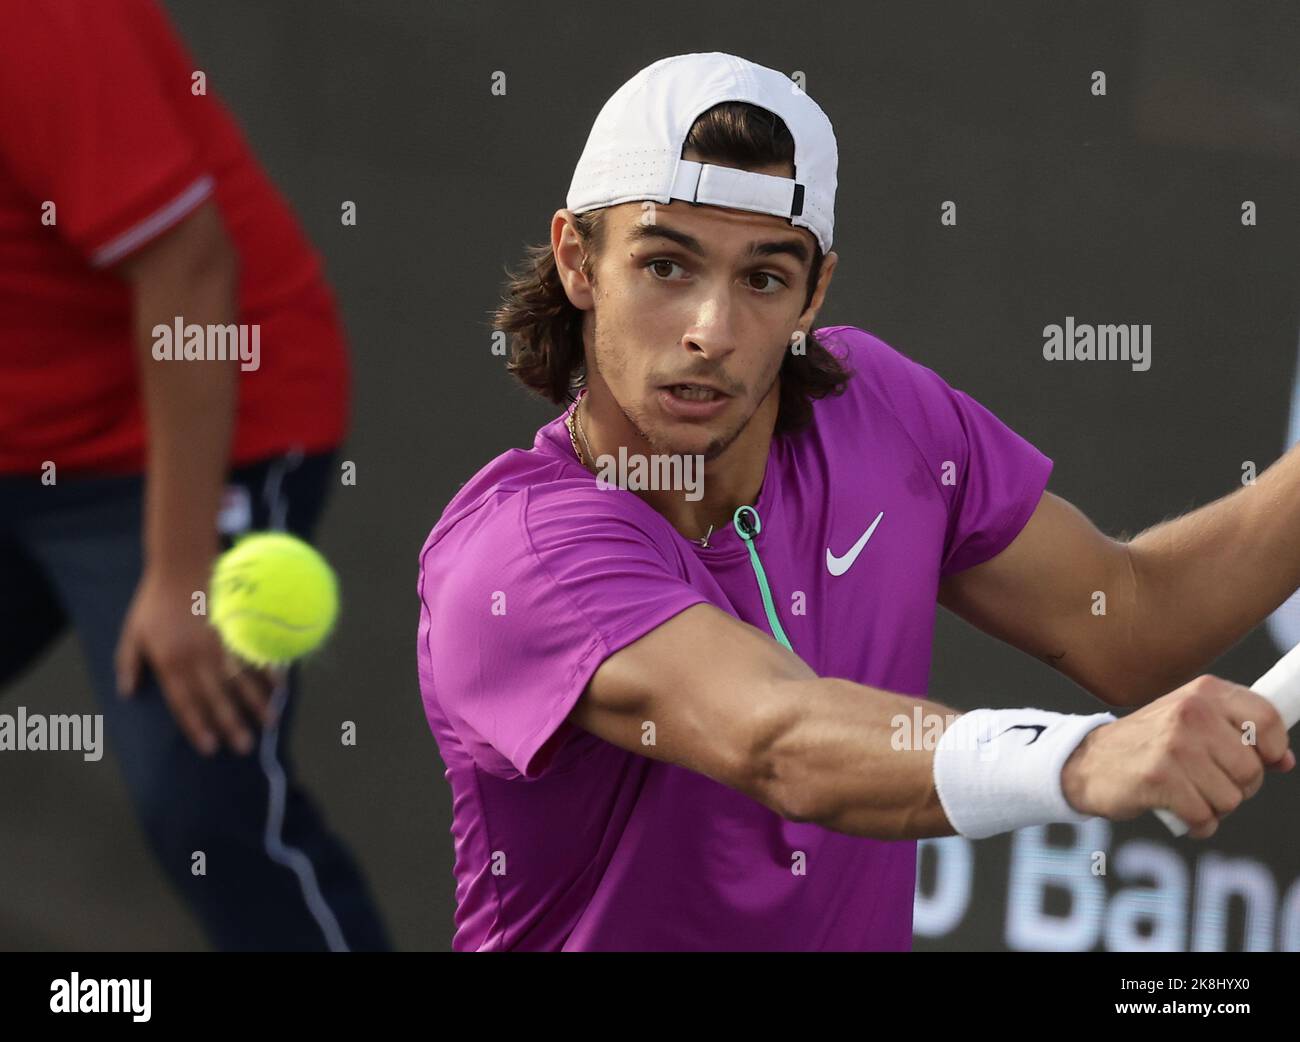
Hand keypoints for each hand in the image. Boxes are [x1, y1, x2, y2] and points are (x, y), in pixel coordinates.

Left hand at [115, 566, 276, 755]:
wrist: (179, 566)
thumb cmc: (153, 601)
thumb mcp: (132, 633)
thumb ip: (129, 664)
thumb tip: (127, 694)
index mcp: (170, 663)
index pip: (185, 703)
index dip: (198, 727)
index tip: (211, 748)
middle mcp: (197, 659)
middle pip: (217, 698)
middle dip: (232, 725)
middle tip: (246, 747)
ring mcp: (218, 644)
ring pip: (240, 680)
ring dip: (256, 703)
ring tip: (270, 723)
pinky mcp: (234, 628)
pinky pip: (253, 655)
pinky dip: (268, 671)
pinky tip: (280, 686)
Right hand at [1061, 674, 1295, 838]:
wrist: (1087, 761)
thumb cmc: (1146, 744)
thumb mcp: (1189, 722)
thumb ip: (1236, 734)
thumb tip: (1284, 761)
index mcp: (1203, 693)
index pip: (1266, 718)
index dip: (1274, 747)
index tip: (1267, 761)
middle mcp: (1191, 713)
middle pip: (1251, 769)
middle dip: (1237, 788)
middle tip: (1209, 783)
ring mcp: (1175, 745)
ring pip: (1231, 798)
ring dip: (1214, 808)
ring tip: (1188, 794)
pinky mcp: (1160, 777)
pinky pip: (1205, 817)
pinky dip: (1197, 824)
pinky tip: (1177, 812)